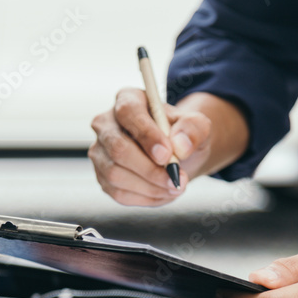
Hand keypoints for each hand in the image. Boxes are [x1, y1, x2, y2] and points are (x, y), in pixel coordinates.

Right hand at [89, 88, 211, 205]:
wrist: (176, 154)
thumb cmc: (182, 134)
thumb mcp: (197, 126)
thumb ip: (193, 129)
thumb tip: (180, 146)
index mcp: (128, 100)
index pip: (128, 113)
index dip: (147, 135)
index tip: (168, 155)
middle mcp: (106, 124)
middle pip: (118, 148)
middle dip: (150, 169)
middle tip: (177, 180)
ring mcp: (100, 151)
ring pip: (116, 174)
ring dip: (151, 187)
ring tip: (176, 186)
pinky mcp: (102, 176)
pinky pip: (118, 193)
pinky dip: (145, 197)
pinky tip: (163, 192)